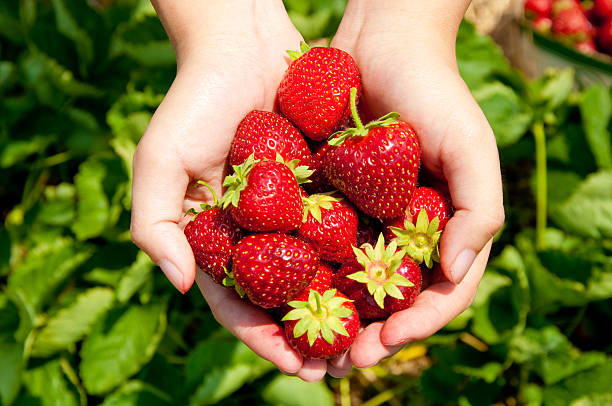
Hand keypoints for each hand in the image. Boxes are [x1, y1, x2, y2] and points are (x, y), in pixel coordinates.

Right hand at [130, 1, 348, 380]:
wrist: (241, 45)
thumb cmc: (193, 102)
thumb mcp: (160, 162)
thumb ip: (156, 224)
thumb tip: (180, 285)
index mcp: (217, 240)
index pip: (239, 304)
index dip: (264, 340)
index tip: (299, 368)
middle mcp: (255, 233)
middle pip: (283, 300)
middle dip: (310, 337)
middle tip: (343, 367)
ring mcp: (289, 211)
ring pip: (317, 271)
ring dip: (340, 307)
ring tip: (371, 337)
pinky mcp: (319, 186)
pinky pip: (341, 228)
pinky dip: (358, 256)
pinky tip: (385, 279)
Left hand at [330, 0, 504, 367]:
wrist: (382, 46)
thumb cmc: (435, 93)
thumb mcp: (471, 147)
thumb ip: (478, 209)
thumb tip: (455, 271)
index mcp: (445, 230)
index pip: (440, 294)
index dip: (418, 325)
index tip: (387, 343)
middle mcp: (405, 233)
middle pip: (392, 301)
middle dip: (371, 337)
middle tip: (341, 363)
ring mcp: (367, 219)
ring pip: (352, 286)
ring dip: (334, 322)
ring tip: (312, 351)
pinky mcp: (330, 202)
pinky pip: (318, 248)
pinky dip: (306, 278)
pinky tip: (283, 300)